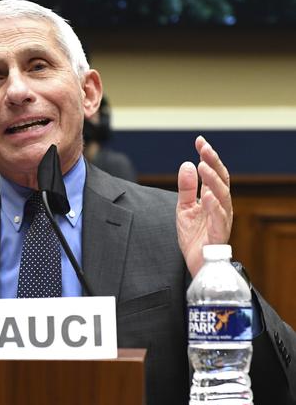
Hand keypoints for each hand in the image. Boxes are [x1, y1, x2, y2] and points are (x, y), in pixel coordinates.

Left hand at [176, 136, 232, 276]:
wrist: (197, 263)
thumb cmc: (195, 236)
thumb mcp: (184, 208)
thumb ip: (186, 188)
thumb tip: (187, 163)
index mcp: (213, 198)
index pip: (213, 173)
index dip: (208, 156)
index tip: (199, 141)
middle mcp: (220, 205)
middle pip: (221, 180)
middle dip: (213, 163)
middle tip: (204, 148)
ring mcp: (221, 218)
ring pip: (222, 196)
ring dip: (212, 180)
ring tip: (203, 167)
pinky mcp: (218, 233)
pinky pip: (219, 218)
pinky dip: (213, 206)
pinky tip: (207, 195)